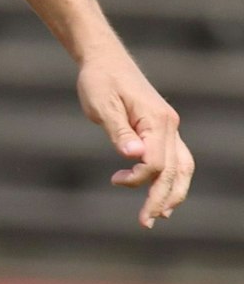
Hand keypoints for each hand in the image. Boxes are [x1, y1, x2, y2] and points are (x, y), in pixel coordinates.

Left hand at [76, 50, 191, 227]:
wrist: (105, 61)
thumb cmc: (99, 81)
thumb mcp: (102, 105)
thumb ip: (118, 131)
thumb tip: (134, 156)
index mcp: (157, 120)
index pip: (157, 162)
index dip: (138, 178)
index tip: (115, 180)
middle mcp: (170, 125)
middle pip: (176, 170)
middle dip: (162, 198)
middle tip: (145, 222)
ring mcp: (169, 127)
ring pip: (183, 167)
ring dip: (173, 193)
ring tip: (158, 215)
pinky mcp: (162, 130)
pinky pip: (175, 159)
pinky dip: (171, 179)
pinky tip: (160, 195)